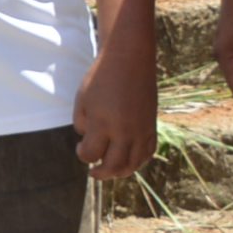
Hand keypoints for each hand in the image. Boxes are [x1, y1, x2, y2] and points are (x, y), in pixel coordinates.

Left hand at [73, 48, 157, 181]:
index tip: (80, 148)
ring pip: (134, 164)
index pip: (91, 155)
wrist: (129, 59)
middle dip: (101, 173)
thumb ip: (84, 125)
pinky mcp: (152, 125)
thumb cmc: (100, 79)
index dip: (83, 155)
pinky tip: (129, 161)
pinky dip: (139, 161)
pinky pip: (148, 152)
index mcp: (103, 124)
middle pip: (114, 166)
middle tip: (93, 172)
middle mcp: (125, 131)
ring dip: (121, 172)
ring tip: (110, 171)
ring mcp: (141, 130)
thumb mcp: (82, 101)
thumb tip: (90, 142)